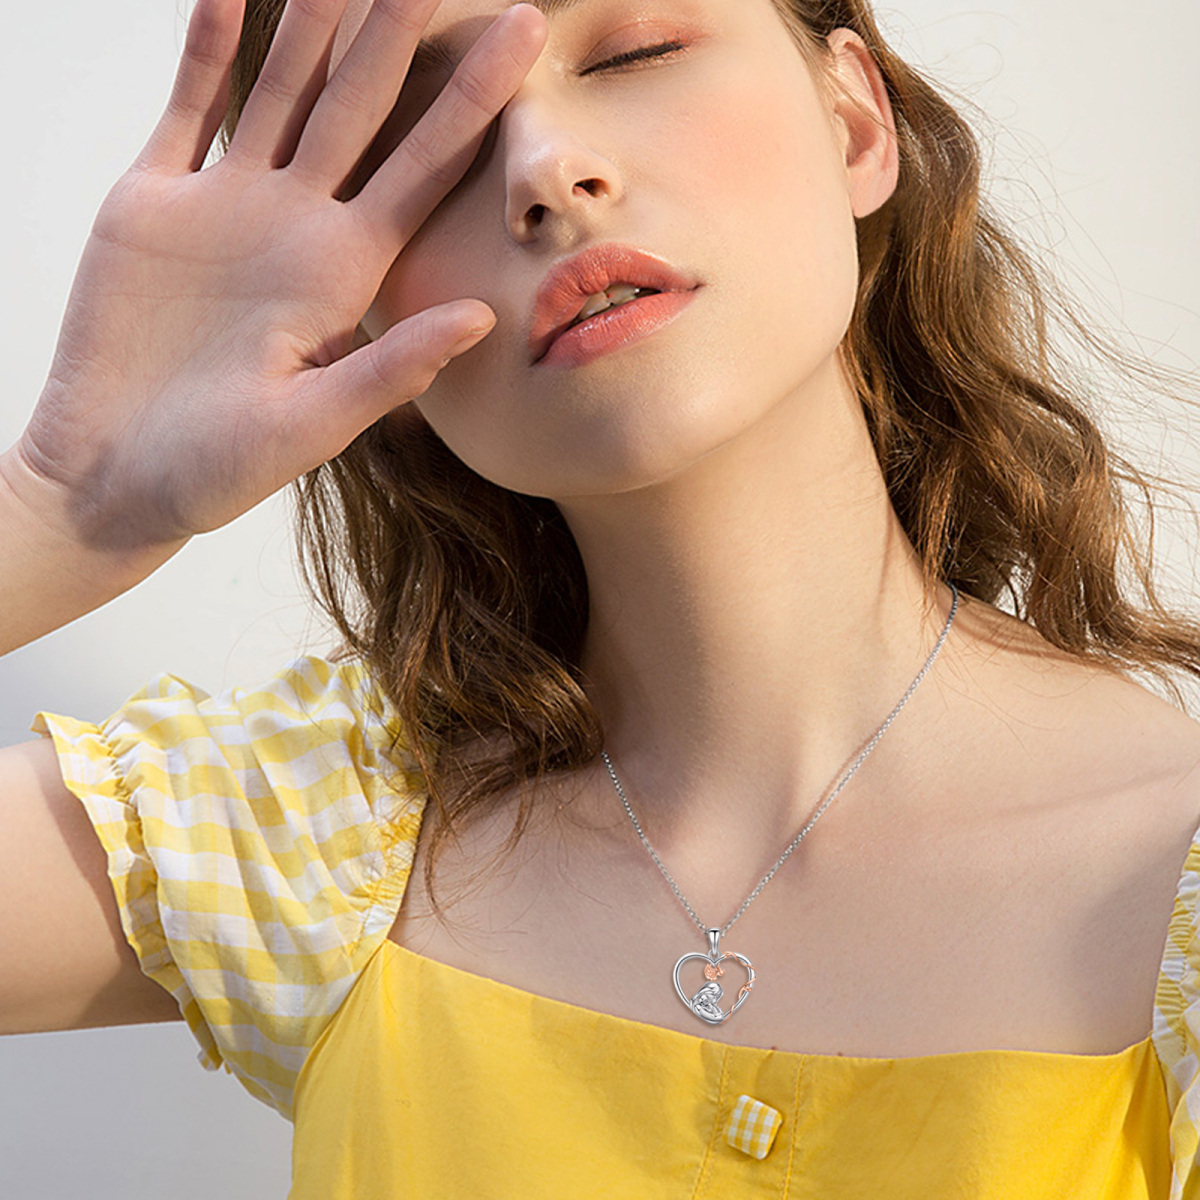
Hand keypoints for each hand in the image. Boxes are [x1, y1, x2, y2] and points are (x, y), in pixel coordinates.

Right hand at [13, 0, 545, 552]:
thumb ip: (391, 368)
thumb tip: (481, 317)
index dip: (472, 102)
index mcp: (345, 273)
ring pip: (280, 92)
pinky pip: (189, 106)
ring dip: (312, 24)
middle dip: (398, 34)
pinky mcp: (156, 200)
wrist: (115, 469)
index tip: (523, 34)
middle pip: (362, 110)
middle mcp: (298, 226)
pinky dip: (206, 47)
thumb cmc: (216, 468)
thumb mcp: (312, 424)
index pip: (423, 169)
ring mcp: (228, 206)